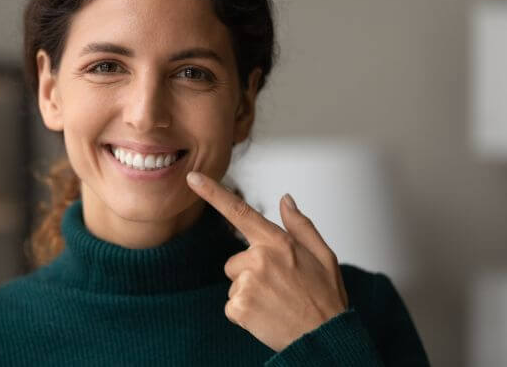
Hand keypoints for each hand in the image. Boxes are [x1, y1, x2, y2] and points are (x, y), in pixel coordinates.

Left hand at [186, 171, 348, 351]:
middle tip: (279, 288)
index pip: (239, 211)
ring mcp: (247, 283)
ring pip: (234, 283)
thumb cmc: (325, 298)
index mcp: (277, 242)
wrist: (325, 339)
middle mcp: (259, 258)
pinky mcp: (239, 306)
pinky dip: (245, 313)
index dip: (212, 192)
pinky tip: (267, 316)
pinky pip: (232, 305)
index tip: (192, 178)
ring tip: (275, 303)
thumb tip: (285, 199)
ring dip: (249, 293)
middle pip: (235, 261)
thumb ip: (300, 225)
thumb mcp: (323, 255)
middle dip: (250, 273)